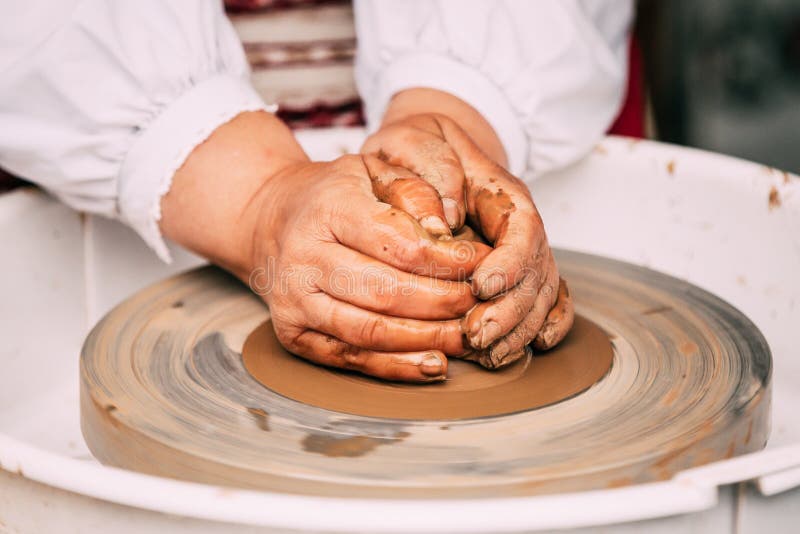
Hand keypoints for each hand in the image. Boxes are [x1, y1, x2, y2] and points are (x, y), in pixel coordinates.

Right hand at [247, 155, 491, 380]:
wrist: (274, 220)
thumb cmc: (338, 194)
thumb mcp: (375, 169)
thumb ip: (415, 190)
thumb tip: (447, 231)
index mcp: (329, 208)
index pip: (401, 244)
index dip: (450, 261)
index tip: (483, 265)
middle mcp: (304, 256)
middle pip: (388, 293)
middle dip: (445, 303)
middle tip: (481, 304)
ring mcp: (294, 300)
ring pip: (371, 331)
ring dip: (428, 340)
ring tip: (467, 336)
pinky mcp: (292, 334)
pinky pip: (351, 359)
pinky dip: (397, 367)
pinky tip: (434, 364)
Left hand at [362, 92, 573, 367]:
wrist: (423, 154)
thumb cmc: (414, 150)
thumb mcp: (412, 141)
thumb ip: (428, 164)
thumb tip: (443, 217)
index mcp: (499, 193)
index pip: (522, 228)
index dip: (509, 261)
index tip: (481, 286)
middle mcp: (517, 226)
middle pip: (535, 271)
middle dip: (510, 309)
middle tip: (474, 335)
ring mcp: (520, 250)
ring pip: (539, 294)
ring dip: (518, 328)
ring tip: (487, 353)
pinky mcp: (516, 272)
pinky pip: (548, 300)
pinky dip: (547, 325)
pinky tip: (533, 347)